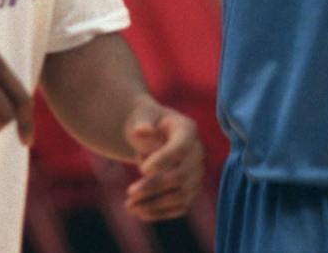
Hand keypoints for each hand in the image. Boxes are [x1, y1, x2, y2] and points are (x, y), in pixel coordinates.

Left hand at [121, 99, 203, 221]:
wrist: (154, 133)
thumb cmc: (147, 121)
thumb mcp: (142, 116)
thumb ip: (141, 122)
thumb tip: (141, 131)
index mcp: (187, 130)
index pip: (181, 148)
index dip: (164, 160)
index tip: (142, 169)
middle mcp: (197, 153)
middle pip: (181, 176)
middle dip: (155, 186)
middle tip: (130, 192)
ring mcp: (196, 174)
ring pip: (180, 196)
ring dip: (155, 204)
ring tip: (129, 206)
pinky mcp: (190, 190)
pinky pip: (178, 206)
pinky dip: (159, 212)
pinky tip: (138, 212)